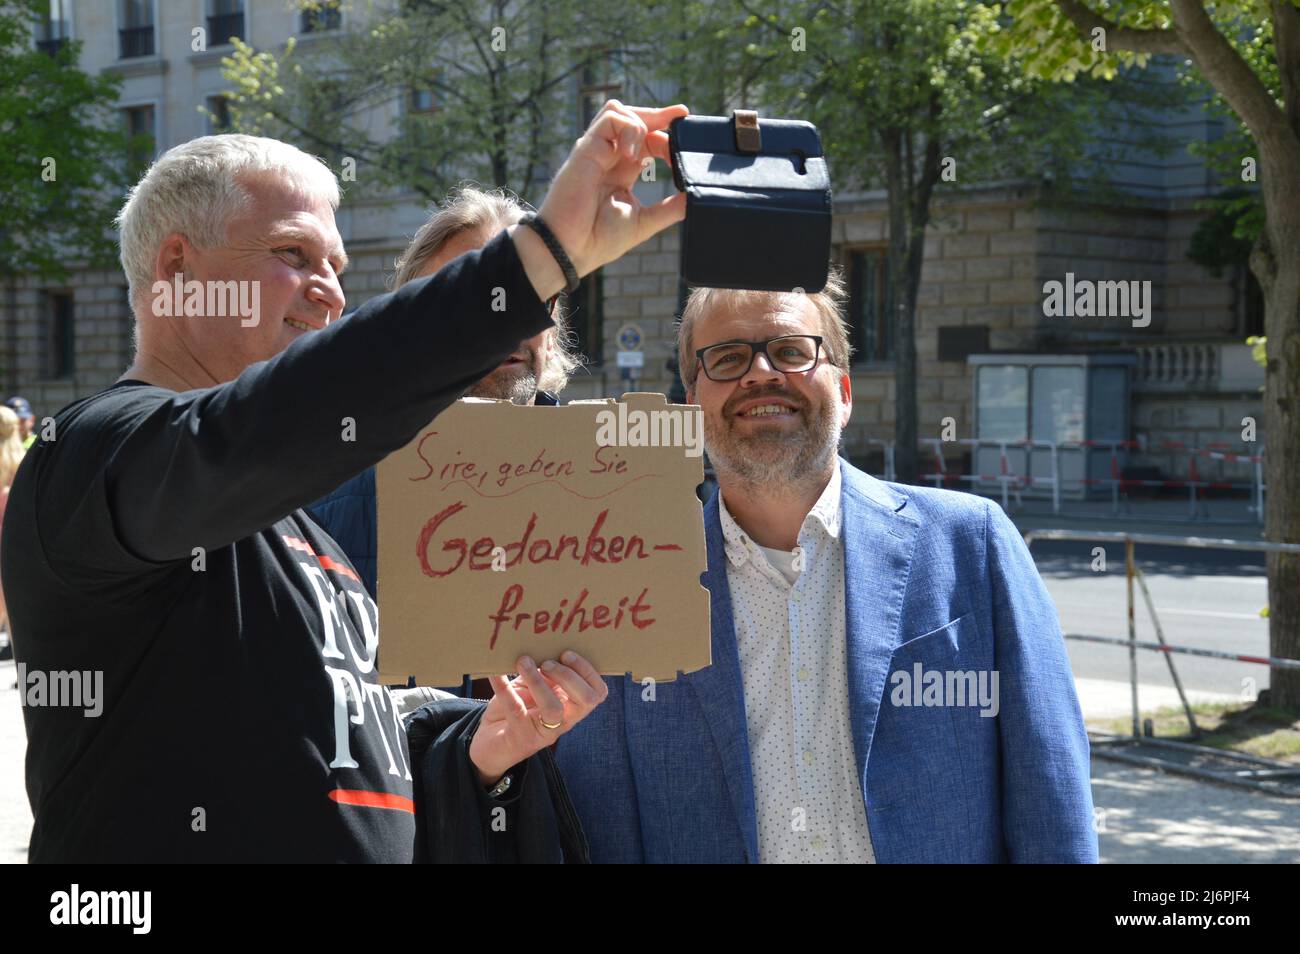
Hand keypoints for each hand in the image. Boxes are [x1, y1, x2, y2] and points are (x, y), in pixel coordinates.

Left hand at [468, 650, 608, 786]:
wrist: (488, 743)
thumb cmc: (516, 708)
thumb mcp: (533, 687)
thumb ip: (544, 672)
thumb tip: (546, 643)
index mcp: (571, 706)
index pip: (597, 693)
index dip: (588, 671)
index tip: (567, 652)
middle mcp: (563, 721)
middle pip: (586, 701)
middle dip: (569, 676)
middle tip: (547, 663)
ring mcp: (543, 732)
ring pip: (554, 709)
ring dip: (539, 682)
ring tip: (524, 662)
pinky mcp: (520, 738)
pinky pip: (516, 710)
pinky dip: (504, 688)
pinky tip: (496, 673)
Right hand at [518, 101, 687, 292]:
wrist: (570, 250)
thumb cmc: (598, 240)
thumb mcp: (644, 221)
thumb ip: (670, 208)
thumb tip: (696, 198)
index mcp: (621, 171)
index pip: (645, 139)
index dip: (665, 132)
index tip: (686, 133)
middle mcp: (608, 157)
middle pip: (633, 118)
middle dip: (659, 115)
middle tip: (681, 115)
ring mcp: (596, 151)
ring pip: (618, 111)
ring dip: (643, 120)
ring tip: (654, 145)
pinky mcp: (586, 149)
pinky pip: (610, 119)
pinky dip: (629, 128)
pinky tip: (634, 154)